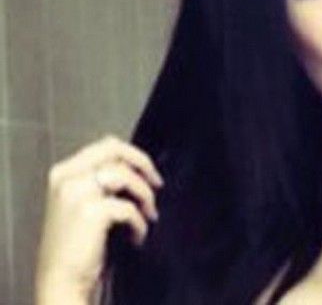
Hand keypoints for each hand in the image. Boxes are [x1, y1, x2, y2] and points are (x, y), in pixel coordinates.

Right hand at [35, 135, 163, 302]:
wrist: (61, 280)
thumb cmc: (76, 246)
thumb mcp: (82, 203)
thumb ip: (101, 181)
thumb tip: (137, 168)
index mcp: (63, 173)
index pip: (106, 145)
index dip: (134, 156)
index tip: (150, 173)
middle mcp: (67, 177)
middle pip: (116, 150)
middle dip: (143, 164)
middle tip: (157, 184)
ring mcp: (77, 192)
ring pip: (126, 176)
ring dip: (145, 197)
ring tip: (148, 216)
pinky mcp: (90, 211)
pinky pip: (129, 207)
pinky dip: (139, 223)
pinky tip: (136, 238)